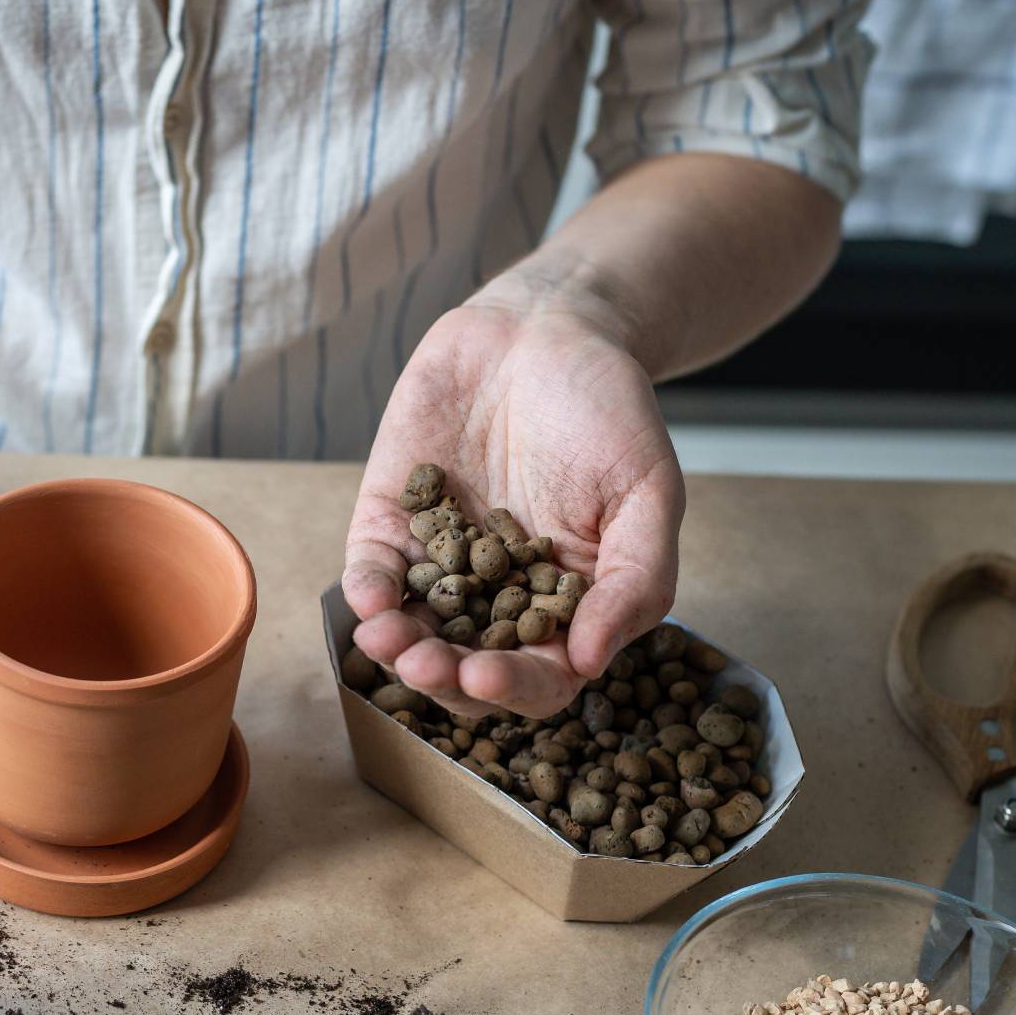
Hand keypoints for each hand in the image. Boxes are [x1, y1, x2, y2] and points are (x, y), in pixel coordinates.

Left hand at [342, 284, 683, 718]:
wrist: (547, 328)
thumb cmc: (610, 410)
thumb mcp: (648, 492)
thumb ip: (634, 579)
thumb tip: (591, 663)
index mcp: (565, 606)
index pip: (539, 675)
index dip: (514, 686)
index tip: (489, 675)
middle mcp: (498, 597)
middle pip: (464, 667)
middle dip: (443, 675)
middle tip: (427, 667)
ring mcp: (442, 563)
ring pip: (412, 631)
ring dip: (396, 648)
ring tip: (387, 643)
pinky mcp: (392, 523)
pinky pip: (373, 573)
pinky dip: (367, 592)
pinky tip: (369, 601)